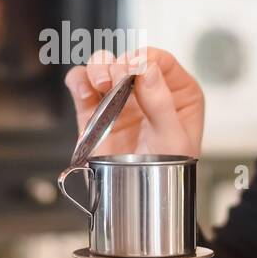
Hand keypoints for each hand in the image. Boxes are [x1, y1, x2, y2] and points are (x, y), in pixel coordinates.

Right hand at [63, 47, 203, 157]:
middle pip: (128, 58)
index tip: (134, 68)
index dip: (145, 58)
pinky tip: (85, 90)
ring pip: (103, 65)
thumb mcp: (174, 140)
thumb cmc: (168, 171)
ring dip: (98, 67)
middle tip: (117, 80)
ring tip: (102, 84)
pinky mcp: (94, 110)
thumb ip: (162, 104)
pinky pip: (81, 84)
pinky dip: (78, 81)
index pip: (160, 61)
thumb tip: (147, 69)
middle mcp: (147, 90)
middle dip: (120, 64)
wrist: (140, 198)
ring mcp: (119, 99)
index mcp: (177, 92)